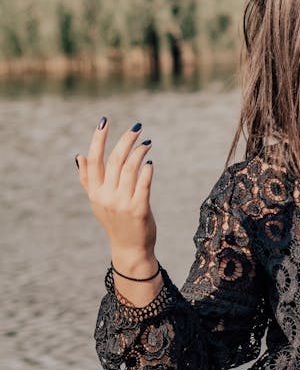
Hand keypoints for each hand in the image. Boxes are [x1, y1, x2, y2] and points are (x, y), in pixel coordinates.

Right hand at [76, 118, 156, 273]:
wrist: (129, 248)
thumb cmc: (115, 220)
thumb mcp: (97, 201)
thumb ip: (88, 180)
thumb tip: (79, 156)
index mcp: (95, 192)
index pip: (93, 160)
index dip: (98, 140)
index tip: (104, 121)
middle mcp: (106, 196)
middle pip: (114, 160)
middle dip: (125, 141)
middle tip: (137, 127)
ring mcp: (122, 203)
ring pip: (130, 169)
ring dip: (139, 152)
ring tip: (147, 142)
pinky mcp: (139, 209)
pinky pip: (143, 185)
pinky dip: (146, 171)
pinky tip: (150, 162)